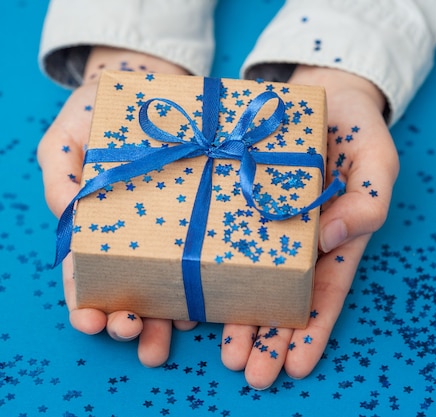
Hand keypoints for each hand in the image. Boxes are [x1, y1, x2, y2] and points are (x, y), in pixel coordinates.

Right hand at [38, 47, 193, 365]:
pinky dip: (202, 283)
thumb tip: (66, 211)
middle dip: (126, 320)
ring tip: (171, 333)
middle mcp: (131, 238)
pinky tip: (206, 303)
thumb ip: (59, 171)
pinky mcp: (203, 220)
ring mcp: (168, 233)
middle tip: (132, 334)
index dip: (84, 302)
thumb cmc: (101, 109)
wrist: (152, 86)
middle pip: (126, 290)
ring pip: (165, 285)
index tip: (91, 320)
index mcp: (93, 226)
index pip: (84, 274)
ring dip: (164, 316)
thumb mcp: (69, 134)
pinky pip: (203, 258)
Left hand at [220, 65, 398, 388]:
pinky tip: (193, 296)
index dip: (314, 330)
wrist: (321, 90)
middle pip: (283, 296)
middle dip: (269, 338)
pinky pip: (219, 237)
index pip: (325, 292)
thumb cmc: (357, 128)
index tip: (298, 365)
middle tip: (252, 373)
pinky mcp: (235, 199)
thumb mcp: (377, 160)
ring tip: (226, 354)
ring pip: (249, 276)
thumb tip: (335, 237)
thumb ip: (369, 201)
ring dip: (238, 318)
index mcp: (334, 235)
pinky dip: (210, 268)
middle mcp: (297, 237)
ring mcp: (264, 220)